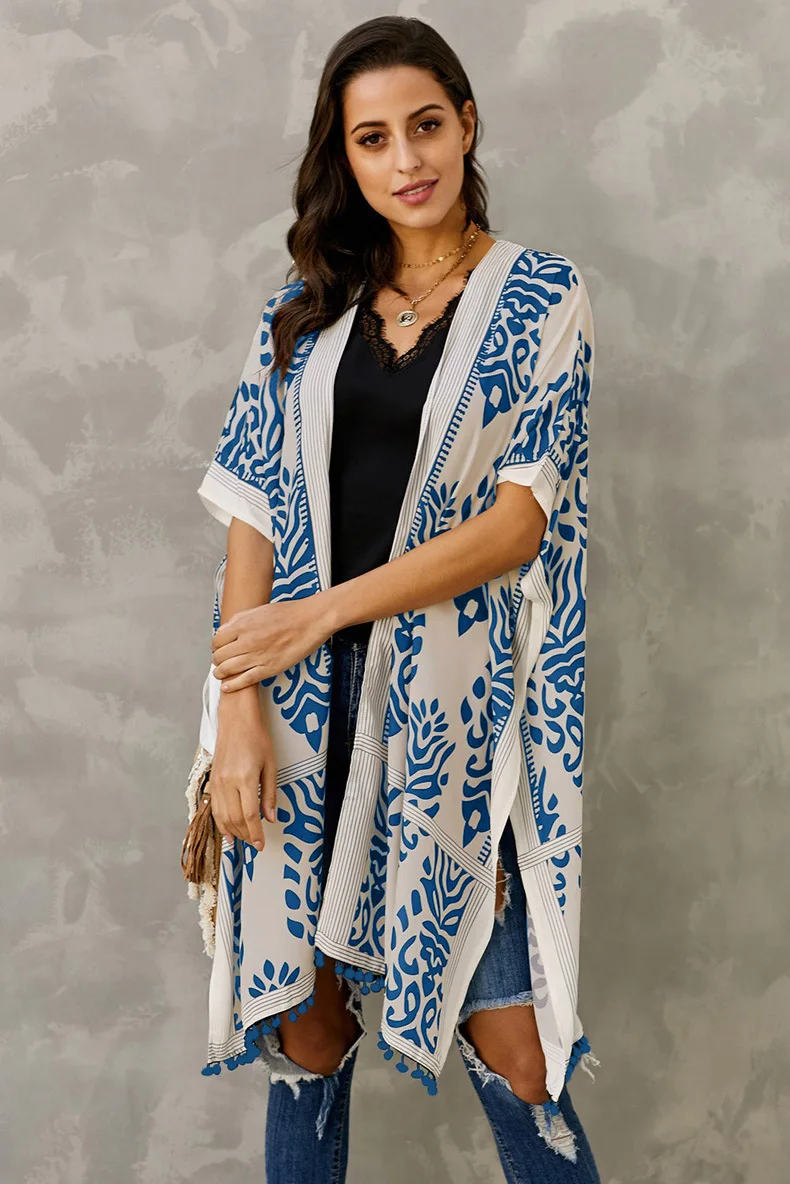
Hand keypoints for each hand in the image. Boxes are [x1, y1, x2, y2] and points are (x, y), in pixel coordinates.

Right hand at [210, 691, 277, 848]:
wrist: (236, 720)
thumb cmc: (256, 738)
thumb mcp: (271, 765)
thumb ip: (270, 794)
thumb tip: (271, 817)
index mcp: (245, 778)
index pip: (250, 815)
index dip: (256, 833)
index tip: (261, 843)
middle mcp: (228, 782)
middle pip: (235, 819)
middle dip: (246, 835)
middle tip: (256, 843)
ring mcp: (217, 782)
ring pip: (222, 816)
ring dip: (233, 832)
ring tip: (244, 840)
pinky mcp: (212, 780)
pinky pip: (214, 807)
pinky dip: (220, 822)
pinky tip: (227, 831)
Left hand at [211, 592, 337, 691]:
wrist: (311, 620)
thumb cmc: (288, 613)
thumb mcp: (259, 610)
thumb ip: (239, 619)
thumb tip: (224, 629)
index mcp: (243, 625)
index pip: (217, 640)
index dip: (215, 646)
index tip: (218, 649)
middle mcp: (247, 641)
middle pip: (220, 656)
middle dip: (217, 660)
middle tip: (220, 661)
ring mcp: (258, 656)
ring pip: (228, 669)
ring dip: (220, 673)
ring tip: (221, 674)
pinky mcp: (269, 668)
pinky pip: (245, 680)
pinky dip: (233, 685)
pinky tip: (227, 687)